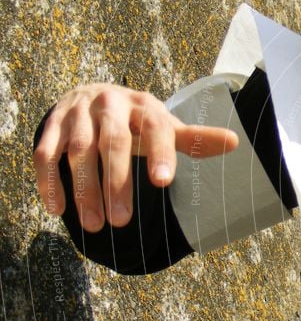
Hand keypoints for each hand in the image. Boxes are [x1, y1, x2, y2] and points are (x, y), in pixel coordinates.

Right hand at [34, 83, 238, 231]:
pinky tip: (57, 211)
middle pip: (113, 143)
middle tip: (122, 222)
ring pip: (79, 151)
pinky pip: (45, 155)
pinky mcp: (51, 126)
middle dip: (117, 183)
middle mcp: (110, 105)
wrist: (91, 94)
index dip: (160, 154)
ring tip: (95, 226)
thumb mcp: (164, 125)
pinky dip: (50, 182)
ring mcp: (78, 114)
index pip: (155, 128)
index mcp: (144, 106)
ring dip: (85, 190)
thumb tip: (235, 142)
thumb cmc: (137, 120)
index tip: (164, 183)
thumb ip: (193, 138)